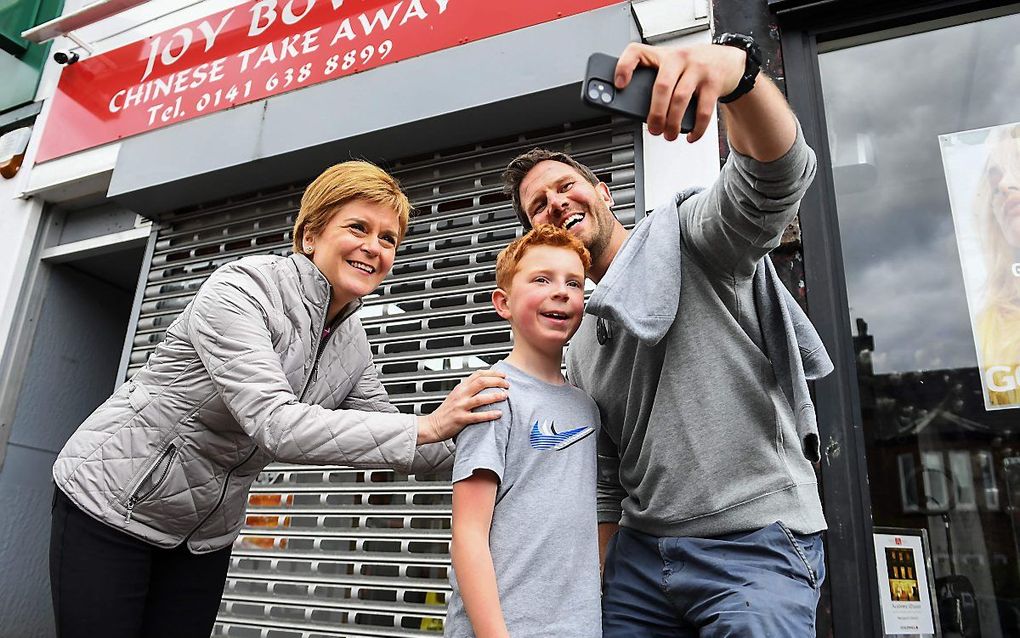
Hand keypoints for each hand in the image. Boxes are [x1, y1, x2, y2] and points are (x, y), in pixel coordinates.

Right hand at [416, 370, 508, 443]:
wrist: (432, 425)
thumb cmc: (445, 412)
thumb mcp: (455, 396)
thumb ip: (468, 390)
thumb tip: (484, 384)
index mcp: (460, 388)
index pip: (477, 374)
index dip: (492, 373)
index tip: (503, 375)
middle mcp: (460, 395)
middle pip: (481, 382)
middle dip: (496, 381)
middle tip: (507, 384)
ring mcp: (460, 407)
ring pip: (480, 398)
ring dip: (495, 396)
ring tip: (505, 396)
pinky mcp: (461, 419)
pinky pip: (478, 416)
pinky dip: (490, 414)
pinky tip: (499, 414)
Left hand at [614, 42, 746, 142]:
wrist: (729, 61)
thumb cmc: (693, 67)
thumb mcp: (673, 65)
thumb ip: (656, 80)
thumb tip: (637, 111)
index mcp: (663, 54)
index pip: (636, 52)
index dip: (625, 66)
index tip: (619, 84)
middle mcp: (679, 58)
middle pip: (661, 86)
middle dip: (655, 113)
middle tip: (653, 129)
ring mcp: (698, 69)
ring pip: (680, 99)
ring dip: (673, 123)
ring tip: (669, 135)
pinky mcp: (714, 83)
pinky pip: (703, 111)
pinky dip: (696, 128)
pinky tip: (691, 134)